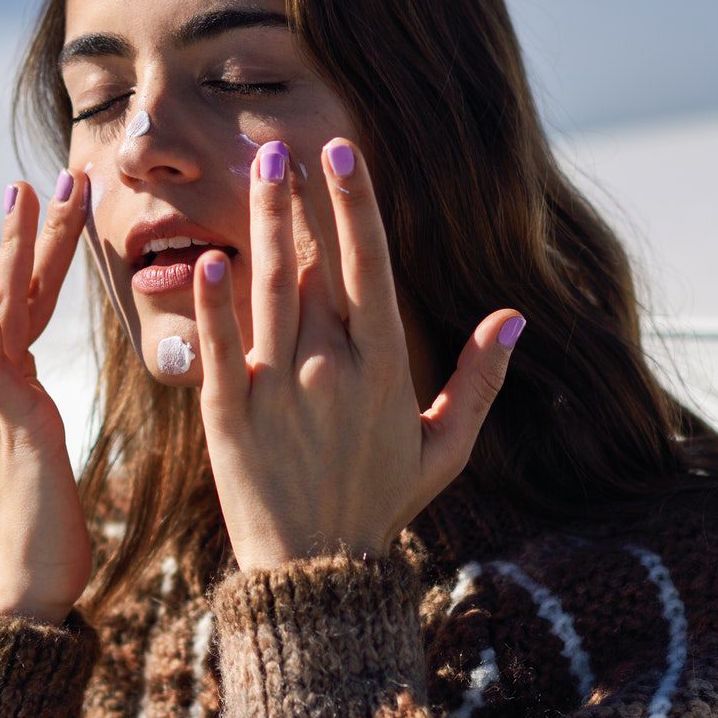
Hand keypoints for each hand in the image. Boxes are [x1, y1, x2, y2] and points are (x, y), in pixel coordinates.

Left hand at [191, 139, 523, 572]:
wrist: (314, 574)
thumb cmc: (380, 505)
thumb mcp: (444, 449)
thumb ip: (478, 381)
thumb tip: (511, 318)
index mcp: (384, 368)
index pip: (369, 267)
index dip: (356, 206)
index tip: (344, 154)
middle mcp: (333, 369)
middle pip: (313, 265)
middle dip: (298, 199)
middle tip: (282, 143)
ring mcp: (278, 390)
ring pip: (268, 289)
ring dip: (261, 224)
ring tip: (254, 170)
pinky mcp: (228, 415)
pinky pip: (218, 347)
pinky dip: (211, 304)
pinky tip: (206, 260)